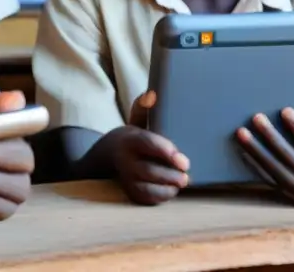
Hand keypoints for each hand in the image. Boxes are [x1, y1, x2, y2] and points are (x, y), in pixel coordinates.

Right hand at [111, 90, 189, 205]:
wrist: (107, 156)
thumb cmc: (131, 138)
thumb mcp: (136, 120)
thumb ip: (144, 108)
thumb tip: (153, 95)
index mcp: (129, 139)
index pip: (147, 144)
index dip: (166, 152)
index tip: (183, 160)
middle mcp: (124, 159)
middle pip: (149, 170)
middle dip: (171, 174)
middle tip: (187, 174)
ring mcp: (125, 178)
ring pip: (147, 187)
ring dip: (168, 186)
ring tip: (182, 181)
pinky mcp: (129, 191)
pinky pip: (147, 198)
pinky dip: (162, 196)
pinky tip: (172, 189)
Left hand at [238, 108, 293, 207]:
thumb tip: (285, 111)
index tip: (285, 110)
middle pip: (288, 154)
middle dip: (271, 135)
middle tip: (256, 117)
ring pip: (273, 167)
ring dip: (255, 148)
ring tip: (241, 131)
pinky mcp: (284, 193)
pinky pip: (266, 178)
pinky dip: (253, 164)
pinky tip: (242, 151)